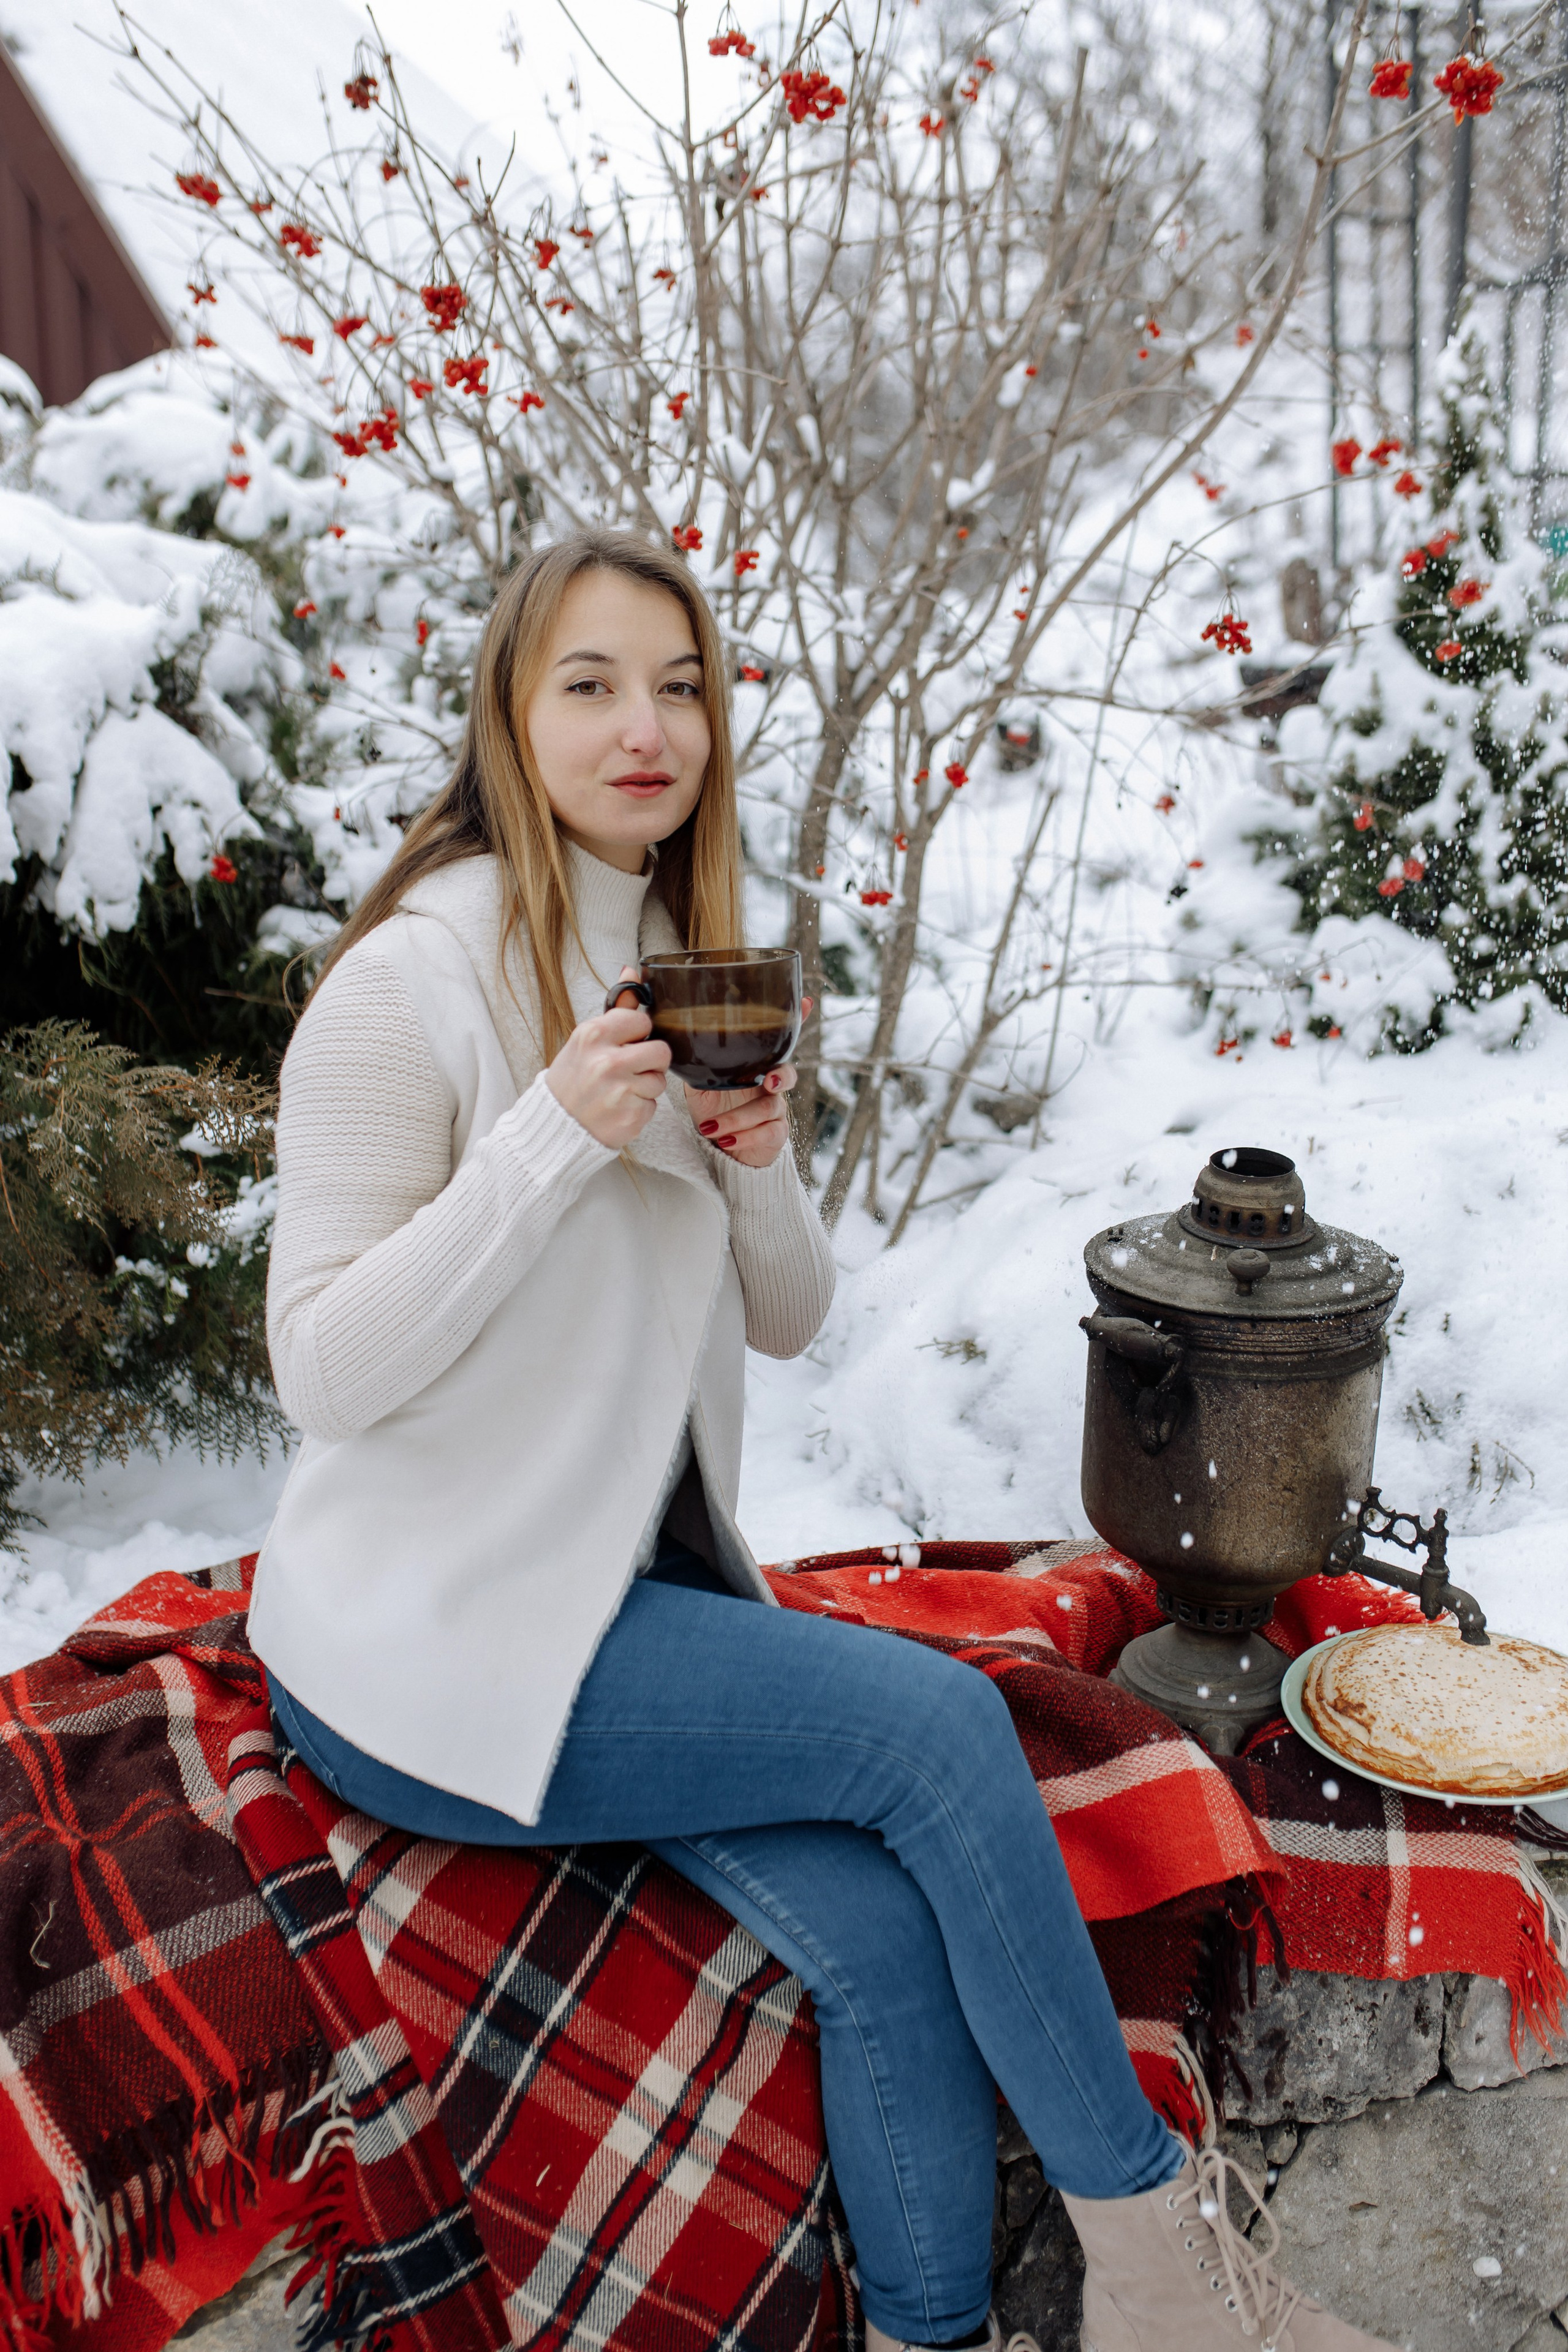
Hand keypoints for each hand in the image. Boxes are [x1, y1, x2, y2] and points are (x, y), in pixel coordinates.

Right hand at [546, 969, 671, 1147]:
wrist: (555, 1125)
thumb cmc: (573, 1079)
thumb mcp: (587, 1040)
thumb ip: (616, 1009)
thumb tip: (631, 972)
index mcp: (593, 1035)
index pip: (642, 1022)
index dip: (638, 1035)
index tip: (624, 1044)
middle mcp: (606, 1062)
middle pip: (661, 1051)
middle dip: (650, 1061)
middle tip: (629, 1069)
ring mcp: (620, 1091)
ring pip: (659, 1081)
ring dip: (645, 1087)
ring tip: (620, 1091)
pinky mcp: (630, 1116)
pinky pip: (653, 1105)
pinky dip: (639, 1108)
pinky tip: (619, 1108)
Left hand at [685, 995, 810, 1171]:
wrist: (718, 1147)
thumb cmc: (712, 1110)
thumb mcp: (699, 1084)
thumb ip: (698, 1063)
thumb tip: (680, 1037)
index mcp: (755, 1067)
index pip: (778, 1043)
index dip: (796, 1023)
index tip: (805, 1003)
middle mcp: (770, 1086)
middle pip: (788, 1075)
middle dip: (781, 1076)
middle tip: (769, 1080)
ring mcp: (776, 1110)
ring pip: (769, 1108)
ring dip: (737, 1118)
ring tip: (711, 1128)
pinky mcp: (775, 1134)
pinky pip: (769, 1132)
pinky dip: (745, 1137)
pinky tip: (726, 1141)